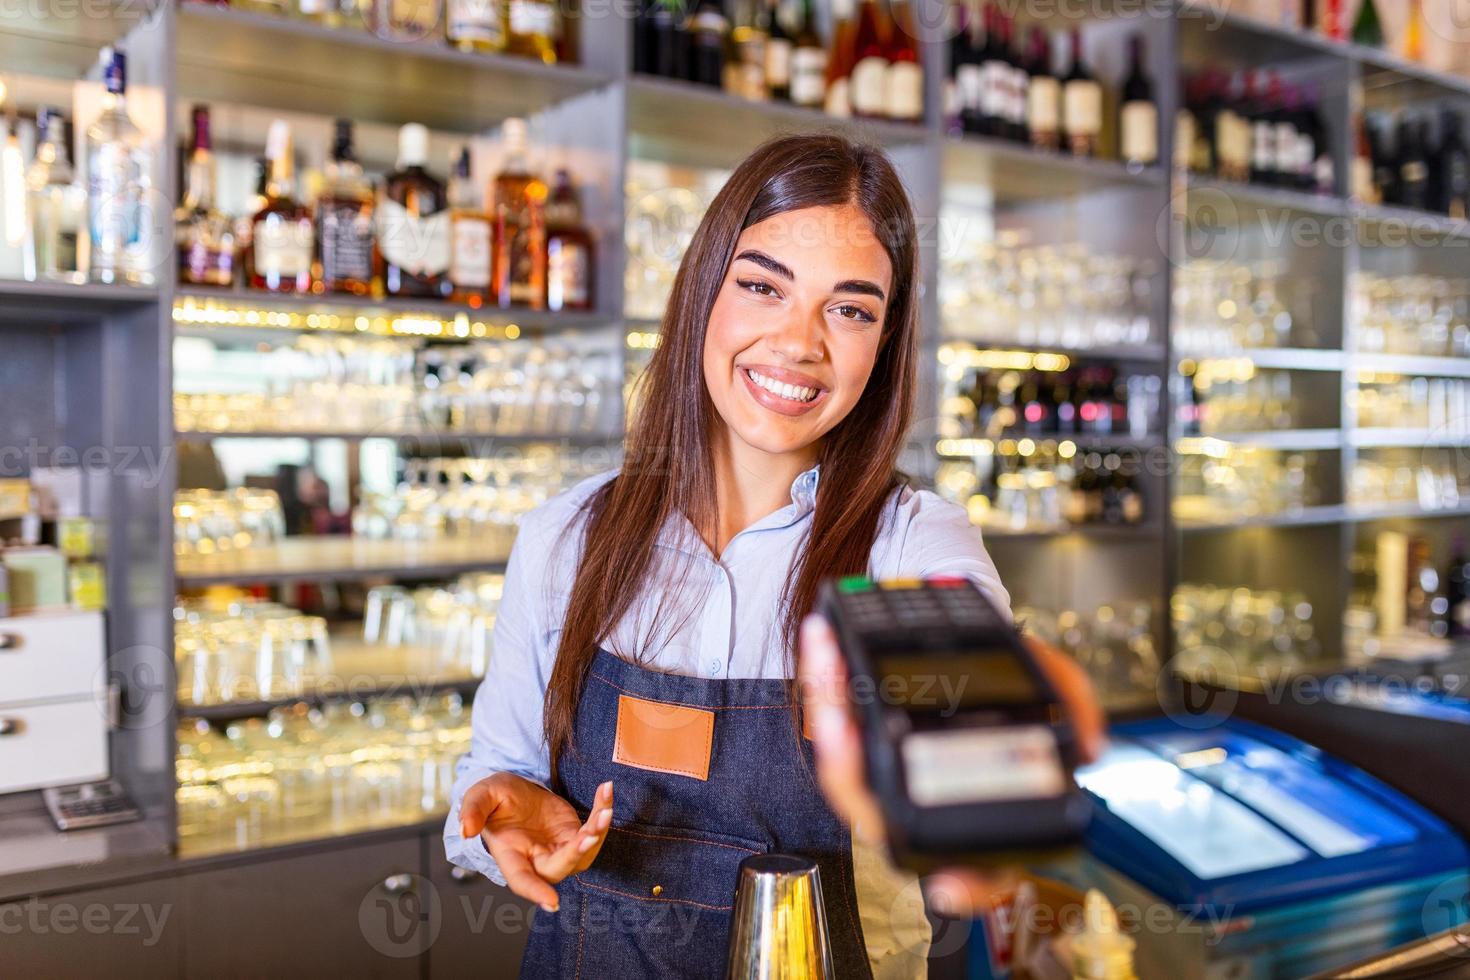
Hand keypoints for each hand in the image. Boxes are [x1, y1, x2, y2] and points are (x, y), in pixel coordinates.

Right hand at [459, 773, 614, 912]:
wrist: (514, 791)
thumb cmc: (495, 798)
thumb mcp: (480, 796)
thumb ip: (472, 811)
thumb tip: (465, 830)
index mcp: (511, 856)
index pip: (522, 881)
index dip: (536, 893)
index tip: (553, 904)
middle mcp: (538, 860)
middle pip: (562, 867)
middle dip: (577, 851)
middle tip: (589, 832)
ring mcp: (560, 850)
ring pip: (585, 853)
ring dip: (598, 831)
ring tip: (605, 806)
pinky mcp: (575, 835)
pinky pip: (595, 830)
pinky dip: (602, 811)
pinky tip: (606, 790)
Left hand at [797, 612, 1105, 915]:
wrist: (968, 648)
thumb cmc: (1004, 687)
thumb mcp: (1045, 683)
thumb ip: (1072, 703)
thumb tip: (1090, 743)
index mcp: (978, 818)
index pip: (977, 874)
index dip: (967, 886)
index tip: (948, 883)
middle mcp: (924, 810)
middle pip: (877, 815)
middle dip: (851, 767)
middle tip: (842, 724)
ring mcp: (884, 780)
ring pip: (843, 770)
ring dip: (829, 709)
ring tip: (829, 657)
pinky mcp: (855, 743)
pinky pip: (833, 728)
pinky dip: (826, 688)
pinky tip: (826, 648)